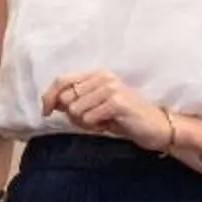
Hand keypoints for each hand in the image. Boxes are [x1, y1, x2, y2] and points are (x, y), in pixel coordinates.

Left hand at [40, 69, 171, 151]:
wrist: (156, 127)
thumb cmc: (123, 118)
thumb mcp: (95, 107)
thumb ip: (75, 101)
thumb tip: (51, 103)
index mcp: (96, 74)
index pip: (61, 80)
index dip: (49, 96)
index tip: (45, 112)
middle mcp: (103, 76)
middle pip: (66, 98)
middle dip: (73, 115)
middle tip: (92, 121)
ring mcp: (110, 87)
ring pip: (76, 110)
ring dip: (86, 123)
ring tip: (104, 122)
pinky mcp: (116, 101)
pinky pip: (88, 118)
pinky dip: (95, 126)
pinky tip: (110, 125)